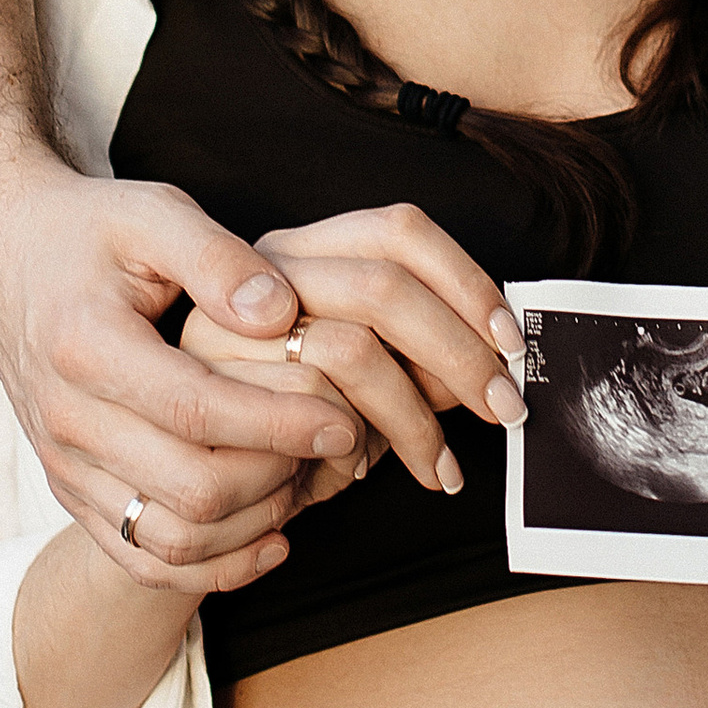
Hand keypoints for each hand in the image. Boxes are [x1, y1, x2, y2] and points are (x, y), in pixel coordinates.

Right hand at [0, 149, 367, 586]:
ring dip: (253, 524)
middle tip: (333, 443)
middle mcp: (67, 420)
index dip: (281, 423)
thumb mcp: (153, 213)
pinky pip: (143, 559)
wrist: (2, 254)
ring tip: (305, 478)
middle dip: (278, 475)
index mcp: (87, 347)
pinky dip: (214, 566)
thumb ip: (219, 258)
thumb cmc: (89, 231)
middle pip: (192, 490)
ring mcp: (65, 465)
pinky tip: (273, 536)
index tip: (343, 418)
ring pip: (172, 540)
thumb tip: (282, 315)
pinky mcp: (71, 491)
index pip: (198, 411)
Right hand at [185, 203, 526, 500]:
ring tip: (436, 464)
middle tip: (501, 408)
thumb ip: (419, 358)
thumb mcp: (370, 380)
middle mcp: (264, 271)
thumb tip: (496, 358)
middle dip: (458, 354)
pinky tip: (363, 471)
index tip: (510, 341)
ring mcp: (229, 324)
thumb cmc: (298, 424)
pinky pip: (307, 407)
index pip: (400, 230)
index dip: (467, 280)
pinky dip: (353, 443)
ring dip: (412, 418)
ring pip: (352, 349)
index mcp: (308, 249)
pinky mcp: (210, 386)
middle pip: (384, 287)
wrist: (197, 477)